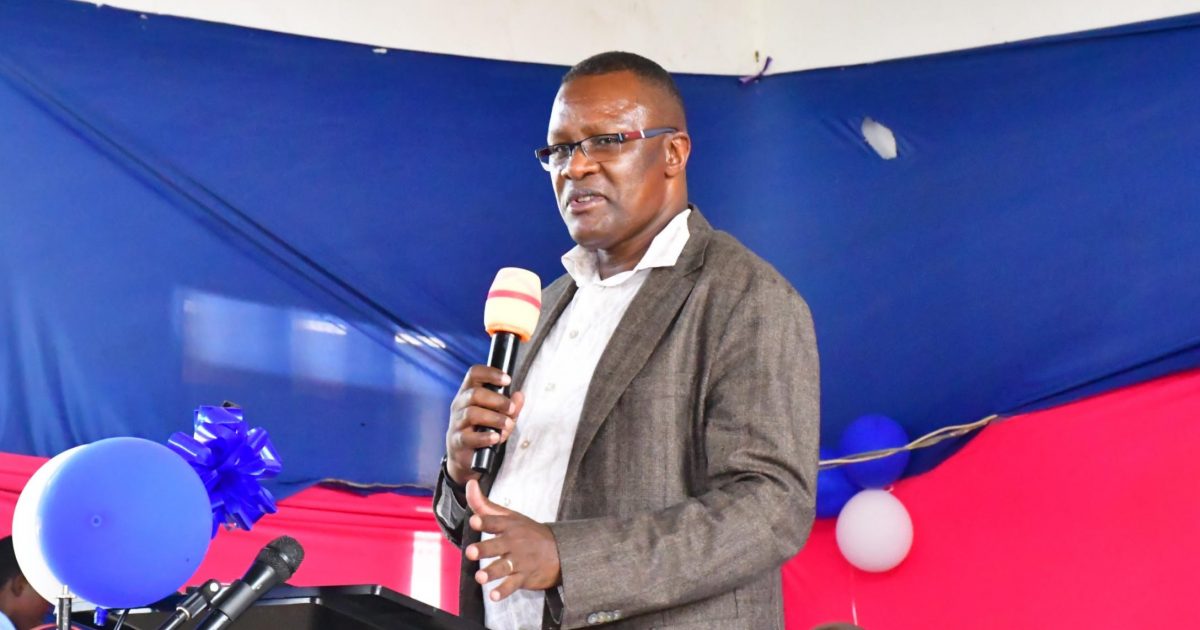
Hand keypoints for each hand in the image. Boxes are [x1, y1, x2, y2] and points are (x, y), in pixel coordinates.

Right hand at [445, 366, 524, 484]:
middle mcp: (459, 405)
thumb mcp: (501, 416)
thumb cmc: (484, 430)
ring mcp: (456, 423)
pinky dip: (485, 437)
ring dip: (494, 418)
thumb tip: (519, 395)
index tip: (507, 380)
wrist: (467, 457)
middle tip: (511, 410)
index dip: (490, 373)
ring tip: (507, 425)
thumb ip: (512, 406)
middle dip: (498, 401)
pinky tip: (496, 438)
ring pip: (472, 413)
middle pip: (475, 394)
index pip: (474, 373)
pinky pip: (469, 437)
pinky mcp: (457, 441)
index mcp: (469, 392)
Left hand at [464, 479, 561, 600]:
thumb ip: (484, 504)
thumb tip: (470, 483)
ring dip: (491, 572)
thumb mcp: (509, 516)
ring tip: (480, 577)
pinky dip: (504, 591)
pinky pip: (513, 585)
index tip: (475, 521)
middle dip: (484, 549)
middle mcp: (514, 543)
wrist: (560, 551)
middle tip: (472, 552)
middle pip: (497, 546)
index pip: (495, 522)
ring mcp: (519, 561)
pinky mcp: (524, 577)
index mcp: (509, 526)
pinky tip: (494, 595)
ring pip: (503, 567)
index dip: (485, 521)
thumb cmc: (528, 533)